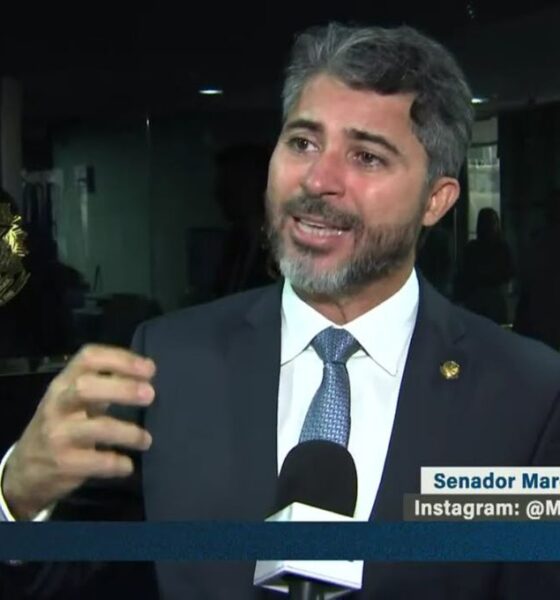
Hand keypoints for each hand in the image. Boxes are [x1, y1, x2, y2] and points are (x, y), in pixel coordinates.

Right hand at [2, 344, 155, 519]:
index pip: (89, 358)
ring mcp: (58, 434)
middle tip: (150, 395)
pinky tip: (128, 466)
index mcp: (63, 383)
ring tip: (146, 440)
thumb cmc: (61, 426)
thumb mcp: (74, 400)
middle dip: (123, 389)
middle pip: (87, 387)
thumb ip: (104, 384)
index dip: (121, 359)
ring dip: (129, 433)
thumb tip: (146, 371)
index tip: (150, 369)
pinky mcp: (64, 464)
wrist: (25, 471)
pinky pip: (99, 462)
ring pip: (97, 427)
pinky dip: (118, 463)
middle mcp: (58, 404)